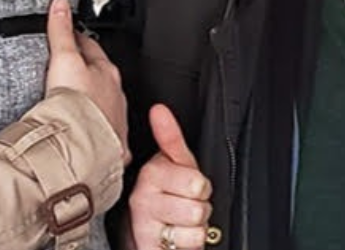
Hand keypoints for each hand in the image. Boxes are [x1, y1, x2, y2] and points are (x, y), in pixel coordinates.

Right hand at [45, 0, 129, 162]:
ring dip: (95, 97)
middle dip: (89, 68)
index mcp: (106, 71)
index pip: (91, 47)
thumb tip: (60, 3)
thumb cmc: (79, 104)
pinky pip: (105, 128)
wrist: (85, 147)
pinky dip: (97, 125)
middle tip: (73, 63)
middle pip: (101, 74)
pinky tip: (87, 130)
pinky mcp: (111, 141)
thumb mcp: (66, 60)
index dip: (78, 39)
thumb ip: (61, 32)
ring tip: (78, 97)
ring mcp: (115, 117)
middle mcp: (116, 93)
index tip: (71, 34)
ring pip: (106, 100)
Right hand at [128, 104, 212, 249]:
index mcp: (151, 175)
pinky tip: (177, 237)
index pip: (198, 184)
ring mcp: (144, 228)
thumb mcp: (174, 161)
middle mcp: (142, 201)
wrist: (143, 228)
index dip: (201, 187)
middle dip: (200, 209)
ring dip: (194, 229)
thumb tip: (159, 109)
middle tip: (187, 204)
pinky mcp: (148, 249)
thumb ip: (170, 136)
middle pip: (198, 210)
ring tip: (182, 222)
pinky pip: (186, 249)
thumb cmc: (167, 190)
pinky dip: (188, 246)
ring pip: (194, 233)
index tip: (190, 186)